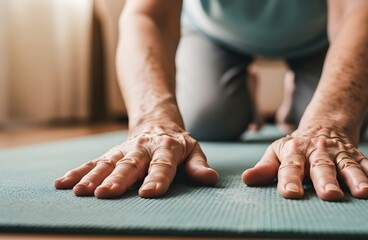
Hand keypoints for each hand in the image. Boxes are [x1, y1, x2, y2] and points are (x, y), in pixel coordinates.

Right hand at [54, 129, 218, 197]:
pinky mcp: (111, 153)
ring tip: (81, 192)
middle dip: (118, 179)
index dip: (157, 179)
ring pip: (108, 163)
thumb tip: (211, 178)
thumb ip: (199, 166)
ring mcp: (124, 150)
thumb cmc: (178, 144)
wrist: (156, 123)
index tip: (149, 193)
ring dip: (93, 177)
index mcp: (167, 148)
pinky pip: (93, 162)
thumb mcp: (194, 150)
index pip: (162, 165)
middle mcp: (143, 148)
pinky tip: (62, 183)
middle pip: (130, 164)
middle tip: (106, 194)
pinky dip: (78, 172)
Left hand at [242, 122, 367, 200]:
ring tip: (366, 195)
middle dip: (327, 181)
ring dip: (357, 180)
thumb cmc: (295, 146)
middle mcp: (318, 152)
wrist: (323, 124)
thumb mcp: (277, 152)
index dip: (290, 180)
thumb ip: (264, 168)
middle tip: (331, 196)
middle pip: (322, 167)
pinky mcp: (357, 156)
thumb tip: (245, 180)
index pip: (291, 167)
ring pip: (349, 167)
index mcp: (295, 151)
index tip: (291, 194)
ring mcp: (340, 154)